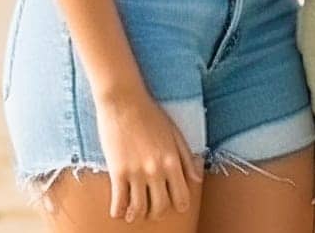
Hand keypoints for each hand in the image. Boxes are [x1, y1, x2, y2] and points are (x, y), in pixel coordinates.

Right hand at [94, 90, 203, 221]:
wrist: (124, 100)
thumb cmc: (151, 113)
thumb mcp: (175, 133)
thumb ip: (187, 158)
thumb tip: (196, 178)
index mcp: (173, 161)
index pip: (182, 197)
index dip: (179, 205)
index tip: (174, 206)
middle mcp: (157, 170)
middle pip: (160, 207)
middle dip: (157, 212)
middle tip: (151, 209)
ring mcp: (136, 172)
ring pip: (139, 208)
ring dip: (137, 214)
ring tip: (133, 212)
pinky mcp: (118, 171)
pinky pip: (119, 202)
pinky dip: (119, 211)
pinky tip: (118, 209)